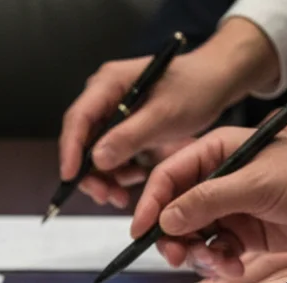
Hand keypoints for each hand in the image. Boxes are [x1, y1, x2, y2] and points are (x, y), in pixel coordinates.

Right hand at [59, 18, 278, 208]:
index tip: (70, 177)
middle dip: (90, 172)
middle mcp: (104, 96)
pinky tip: (133, 181)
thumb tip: (96, 159)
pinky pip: (111, 155)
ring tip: (120, 197)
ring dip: (105, 177)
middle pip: (82, 139)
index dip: (70, 150)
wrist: (216, 81)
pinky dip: (119, 172)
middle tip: (104, 196)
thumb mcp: (164, 115)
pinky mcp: (123, 127)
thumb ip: (129, 136)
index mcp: (108, 83)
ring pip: (95, 152)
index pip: (78, 118)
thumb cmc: (195, 88)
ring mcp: (113, 112)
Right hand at [139, 127, 286, 275]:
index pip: (168, 177)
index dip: (150, 205)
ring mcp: (231, 207)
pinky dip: (220, 263)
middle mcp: (218, 179)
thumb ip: (209, 200)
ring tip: (221, 264)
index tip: (140, 233)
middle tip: (181, 258)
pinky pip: (216, 251)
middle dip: (173, 238)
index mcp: (216, 152)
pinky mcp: (246, 232)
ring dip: (199, 255)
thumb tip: (165, 218)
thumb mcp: (258, 184)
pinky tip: (236, 267)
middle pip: (174, 212)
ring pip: (193, 236)